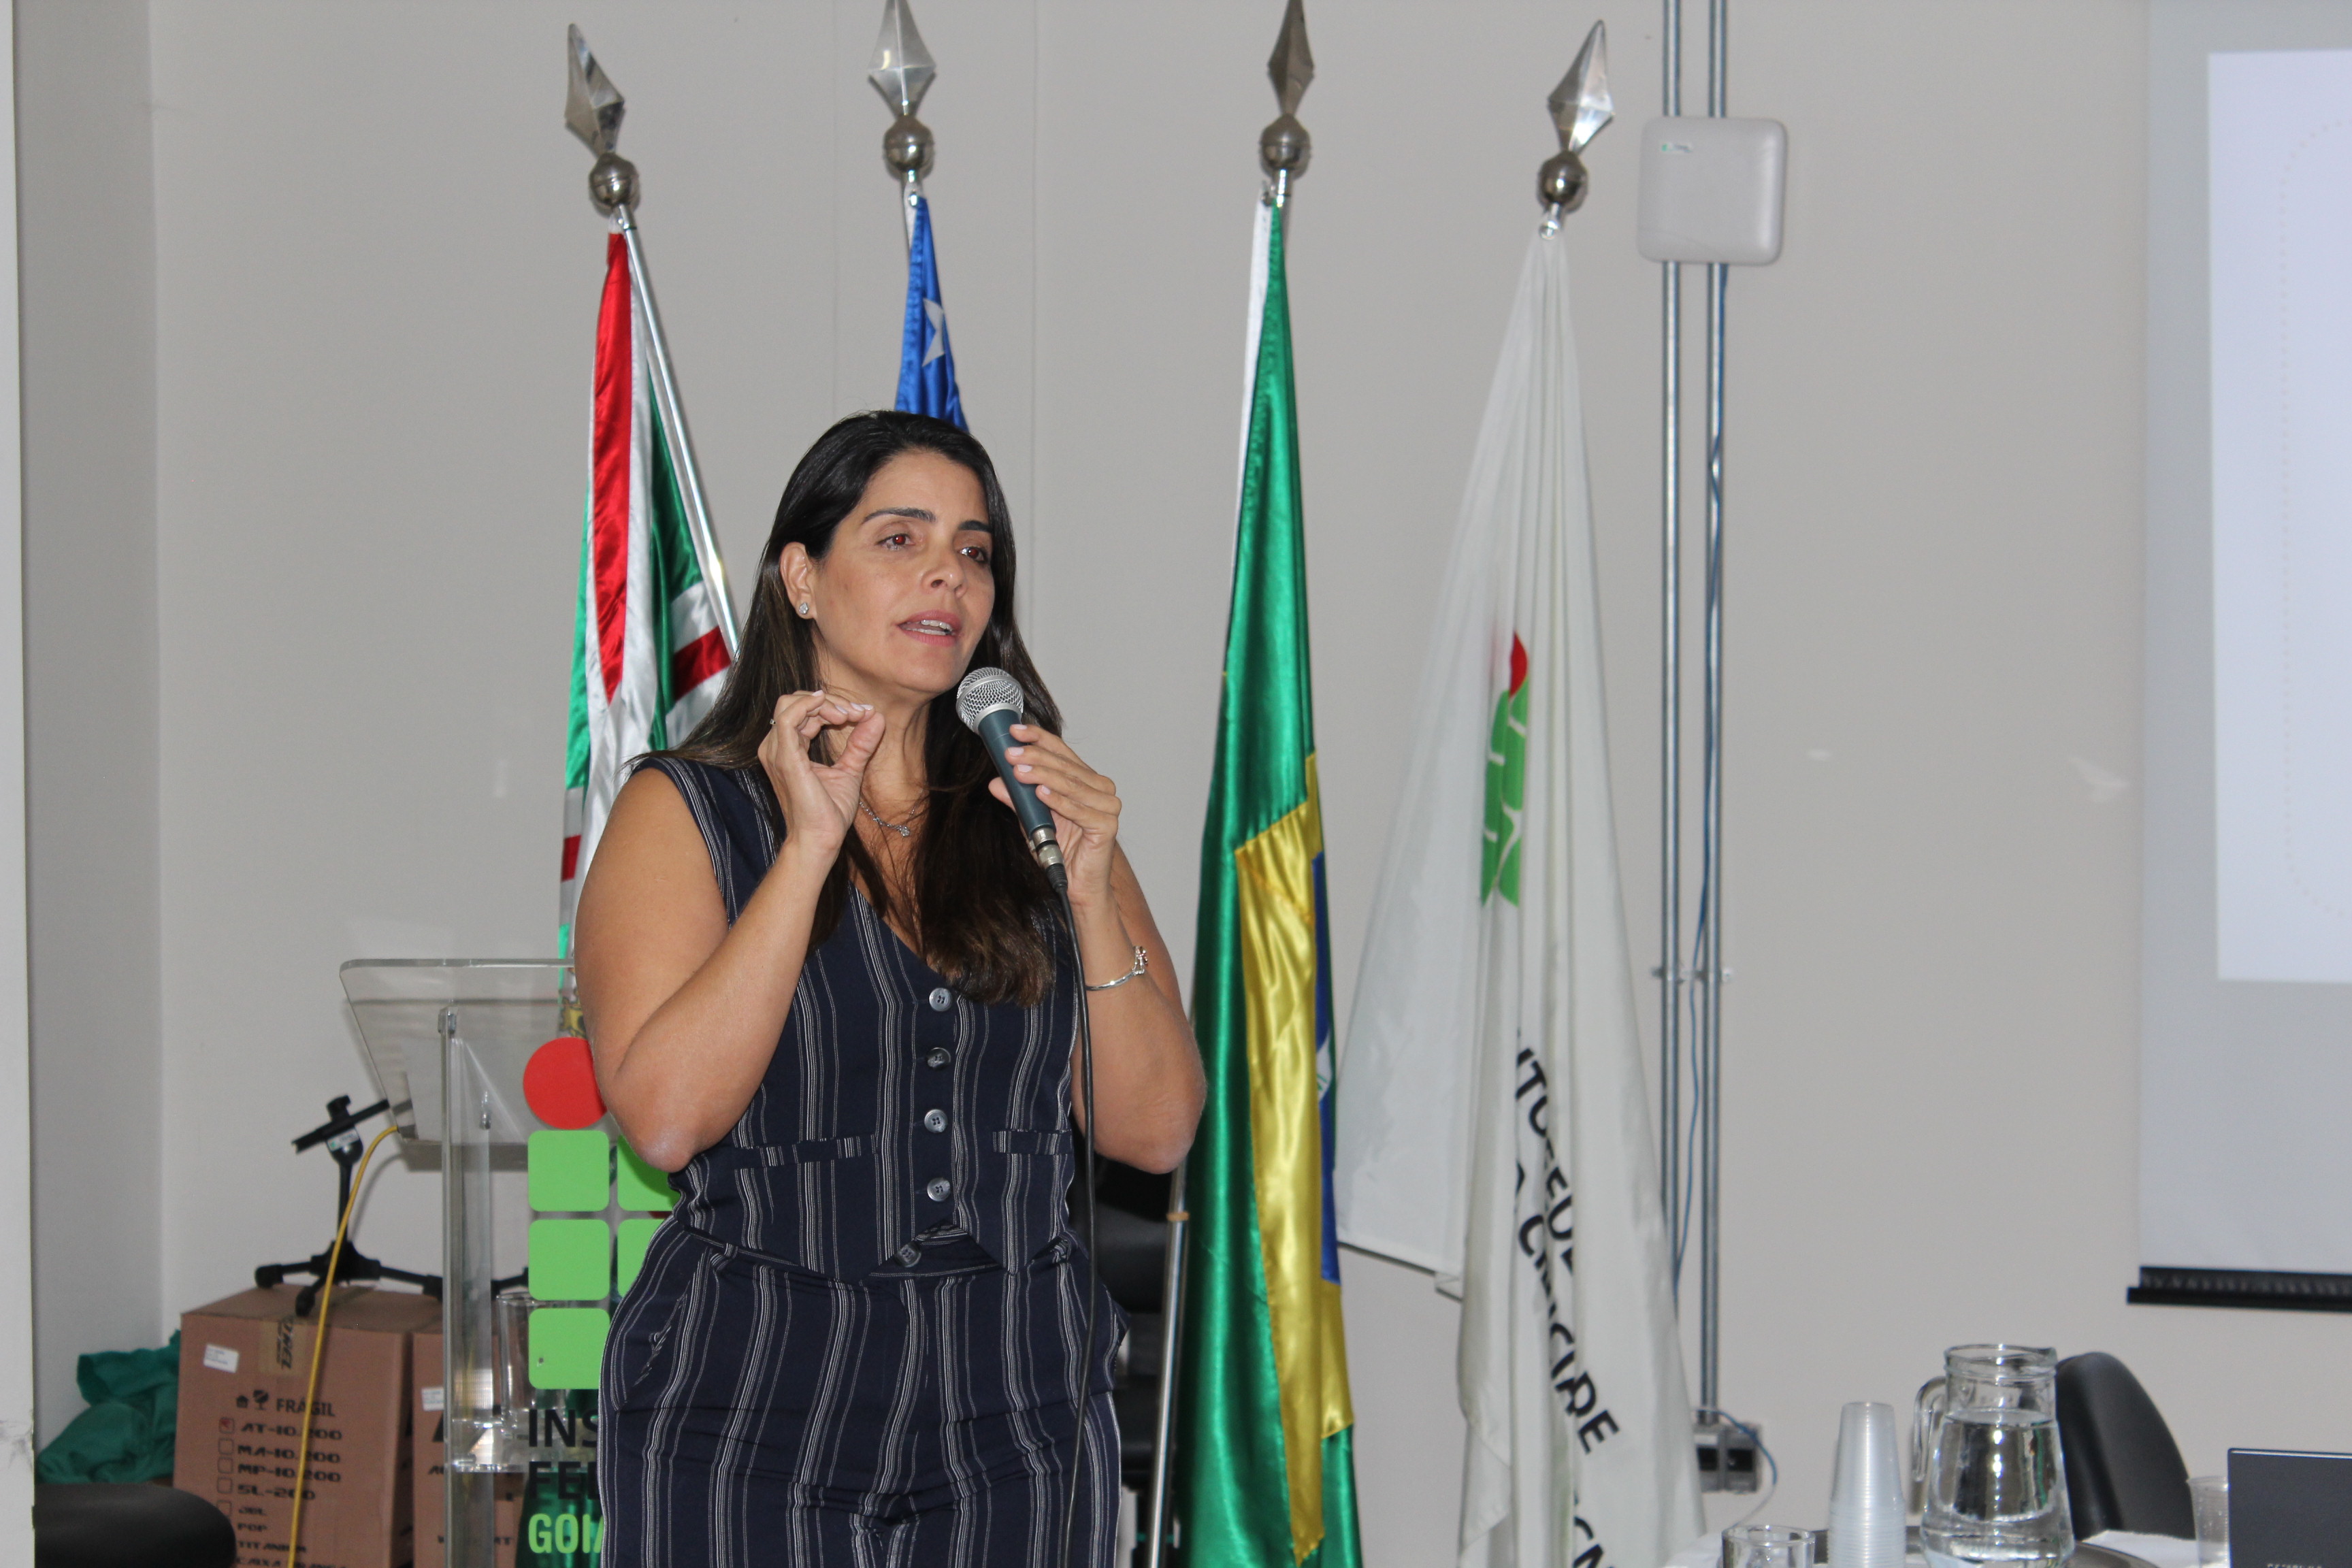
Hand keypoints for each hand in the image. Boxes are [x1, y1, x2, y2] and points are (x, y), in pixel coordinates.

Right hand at [758, 690, 883, 861]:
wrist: (820, 839)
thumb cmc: (829, 813)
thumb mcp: (850, 770)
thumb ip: (860, 743)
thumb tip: (876, 716)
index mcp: (789, 748)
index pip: (804, 711)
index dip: (834, 706)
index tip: (863, 713)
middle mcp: (777, 747)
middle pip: (796, 701)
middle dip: (831, 701)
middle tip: (858, 712)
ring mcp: (777, 751)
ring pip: (792, 703)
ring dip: (826, 703)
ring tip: (849, 715)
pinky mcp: (785, 757)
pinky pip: (790, 716)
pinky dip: (812, 706)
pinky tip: (837, 712)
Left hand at [991, 725, 1121, 906]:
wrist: (1075, 885)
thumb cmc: (1060, 850)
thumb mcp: (1031, 820)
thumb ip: (1018, 799)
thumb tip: (995, 781)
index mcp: (1086, 780)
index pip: (1062, 752)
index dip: (1039, 739)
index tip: (1015, 730)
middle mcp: (1100, 789)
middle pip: (1066, 766)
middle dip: (1036, 757)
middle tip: (1011, 753)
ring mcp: (1107, 806)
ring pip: (1072, 784)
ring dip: (1044, 775)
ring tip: (1020, 771)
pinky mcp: (1108, 826)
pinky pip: (1080, 810)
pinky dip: (1059, 800)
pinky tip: (1041, 793)